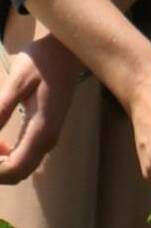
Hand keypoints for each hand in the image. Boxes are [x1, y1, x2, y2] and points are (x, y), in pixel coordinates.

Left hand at [0, 34, 84, 182]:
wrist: (67, 54)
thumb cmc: (42, 63)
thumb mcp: (16, 82)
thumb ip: (0, 110)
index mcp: (41, 130)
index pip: (15, 167)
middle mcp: (47, 140)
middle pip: (18, 173)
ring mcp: (48, 138)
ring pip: (21, 167)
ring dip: (0, 163)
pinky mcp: (45, 133)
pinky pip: (24, 156)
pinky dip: (6, 156)